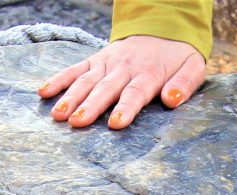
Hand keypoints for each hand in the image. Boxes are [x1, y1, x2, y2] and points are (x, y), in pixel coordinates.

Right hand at [38, 35, 205, 128]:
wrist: (163, 28)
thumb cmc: (178, 57)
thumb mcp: (193, 68)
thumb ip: (184, 85)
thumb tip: (172, 100)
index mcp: (149, 73)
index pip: (135, 93)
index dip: (125, 108)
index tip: (115, 124)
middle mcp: (125, 68)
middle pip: (106, 89)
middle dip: (92, 106)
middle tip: (77, 123)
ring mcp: (107, 63)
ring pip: (87, 80)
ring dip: (71, 97)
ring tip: (58, 115)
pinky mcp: (95, 60)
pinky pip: (75, 69)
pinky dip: (59, 79)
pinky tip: (44, 93)